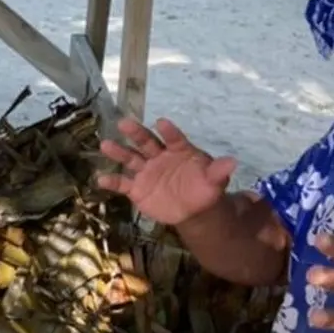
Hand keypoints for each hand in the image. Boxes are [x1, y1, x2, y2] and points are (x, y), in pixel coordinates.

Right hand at [97, 118, 237, 225]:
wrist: (192, 209)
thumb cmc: (204, 188)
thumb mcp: (215, 181)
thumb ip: (218, 171)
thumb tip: (232, 162)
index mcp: (178, 150)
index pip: (173, 139)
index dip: (169, 132)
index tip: (162, 123)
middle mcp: (159, 156)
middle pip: (146, 143)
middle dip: (136, 133)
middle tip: (124, 123)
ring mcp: (146, 172)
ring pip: (130, 159)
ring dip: (118, 152)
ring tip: (106, 145)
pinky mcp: (136, 188)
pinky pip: (122, 184)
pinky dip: (112, 181)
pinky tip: (101, 179)